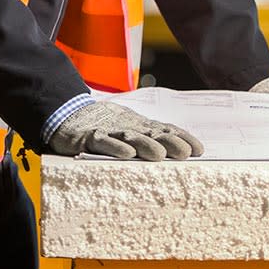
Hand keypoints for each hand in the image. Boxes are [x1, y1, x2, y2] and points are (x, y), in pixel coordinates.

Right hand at [46, 100, 203, 160]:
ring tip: (160, 155)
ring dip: (147, 146)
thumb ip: (149, 138)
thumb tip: (178, 150)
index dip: (183, 138)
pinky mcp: (89, 137)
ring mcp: (109, 130)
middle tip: (187, 153)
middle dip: (171, 142)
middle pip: (153, 134)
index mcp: (140, 126)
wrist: (68, 113)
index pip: (166, 130)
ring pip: (131, 138)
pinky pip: (103, 142)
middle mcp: (128, 126)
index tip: (200, 149)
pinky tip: (127, 154)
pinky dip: (115, 147)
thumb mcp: (130, 130)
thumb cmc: (104, 125)